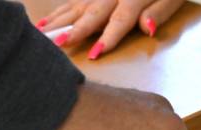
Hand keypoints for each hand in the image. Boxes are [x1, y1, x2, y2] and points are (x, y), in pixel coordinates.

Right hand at [37, 0, 183, 58]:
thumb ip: (158, 13)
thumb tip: (148, 28)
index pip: (119, 21)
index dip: (107, 38)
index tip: (95, 54)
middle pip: (91, 14)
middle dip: (74, 30)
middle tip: (57, 45)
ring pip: (76, 7)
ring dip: (58, 22)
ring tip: (42, 36)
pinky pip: (72, 1)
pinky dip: (58, 12)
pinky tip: (45, 22)